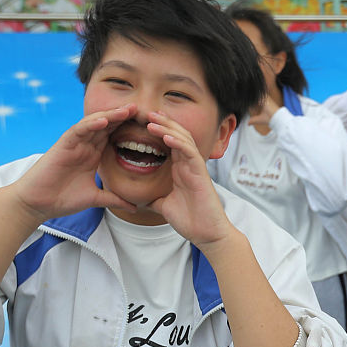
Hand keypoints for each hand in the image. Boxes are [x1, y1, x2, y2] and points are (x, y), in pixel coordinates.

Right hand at [8, 105, 138, 221]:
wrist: (39, 204)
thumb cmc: (63, 199)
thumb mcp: (95, 199)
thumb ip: (114, 199)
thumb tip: (135, 207)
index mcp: (93, 155)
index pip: (113, 137)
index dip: (130, 130)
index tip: (149, 127)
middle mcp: (85, 146)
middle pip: (107, 127)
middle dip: (124, 117)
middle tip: (142, 109)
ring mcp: (74, 144)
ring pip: (95, 124)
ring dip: (111, 115)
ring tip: (128, 109)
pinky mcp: (63, 145)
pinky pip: (79, 131)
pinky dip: (91, 124)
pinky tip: (104, 120)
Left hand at [144, 111, 232, 247]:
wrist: (207, 234)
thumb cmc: (191, 221)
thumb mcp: (164, 207)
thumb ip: (155, 198)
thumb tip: (139, 199)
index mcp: (181, 170)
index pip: (170, 144)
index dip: (158, 131)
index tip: (143, 122)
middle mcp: (189, 166)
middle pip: (177, 136)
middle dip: (162, 123)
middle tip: (146, 112)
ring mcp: (195, 169)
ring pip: (183, 140)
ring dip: (168, 128)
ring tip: (152, 119)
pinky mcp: (201, 174)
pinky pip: (190, 153)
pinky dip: (178, 143)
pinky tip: (166, 137)